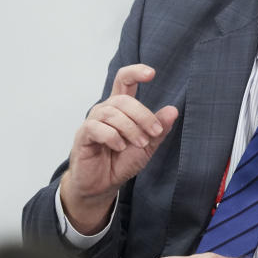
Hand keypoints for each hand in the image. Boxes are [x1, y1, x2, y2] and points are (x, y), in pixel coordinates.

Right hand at [61, 64, 178, 232]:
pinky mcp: (83, 135)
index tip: (151, 73)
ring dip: (130, 128)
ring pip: (112, 113)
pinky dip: (112, 136)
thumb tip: (173, 110)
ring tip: (139, 143)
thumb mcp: (147, 145)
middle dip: (143, 115)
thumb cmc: (122, 162)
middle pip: (124, 99)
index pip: (124, 81)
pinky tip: (120, 147)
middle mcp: (106, 110)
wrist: (103, 185)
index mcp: (121, 108)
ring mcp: (93, 122)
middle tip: (153, 133)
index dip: (135, 72)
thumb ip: (159, 129)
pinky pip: (97, 127)